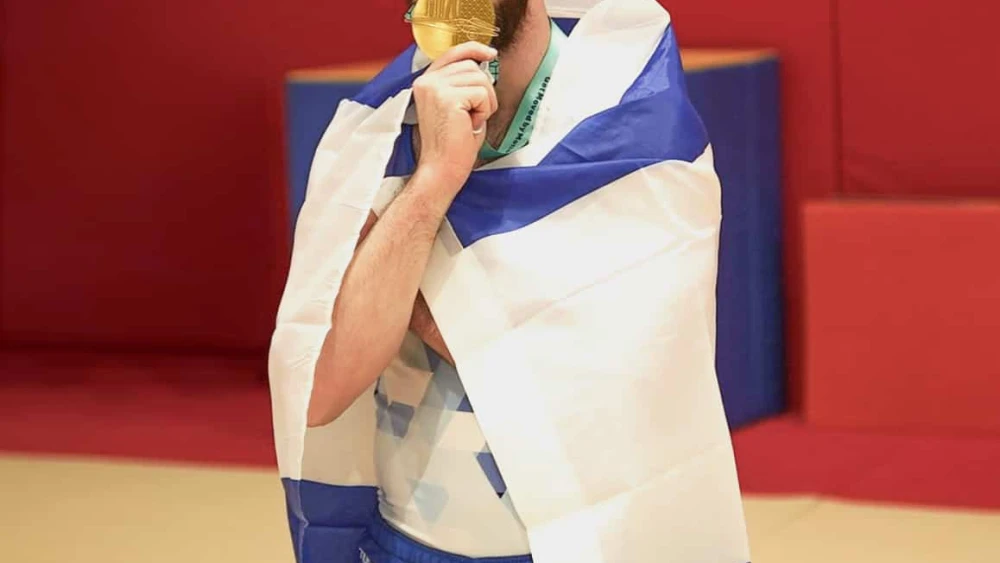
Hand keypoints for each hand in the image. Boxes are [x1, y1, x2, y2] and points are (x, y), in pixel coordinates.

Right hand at [412, 42, 498, 191]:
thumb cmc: (452, 145)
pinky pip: (482, 94)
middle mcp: (426, 81)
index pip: (452, 53)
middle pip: (472, 66)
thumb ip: (462, 84)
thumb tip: (482, 64)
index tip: (491, 54)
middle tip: (471, 117)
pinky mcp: (447, 97)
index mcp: (425, 82)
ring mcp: (435, 87)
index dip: (474, 49)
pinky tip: (470, 125)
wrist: (441, 170)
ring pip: (480, 78)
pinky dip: (484, 111)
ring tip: (469, 122)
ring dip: (484, 102)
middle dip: (482, 91)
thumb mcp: (457, 106)